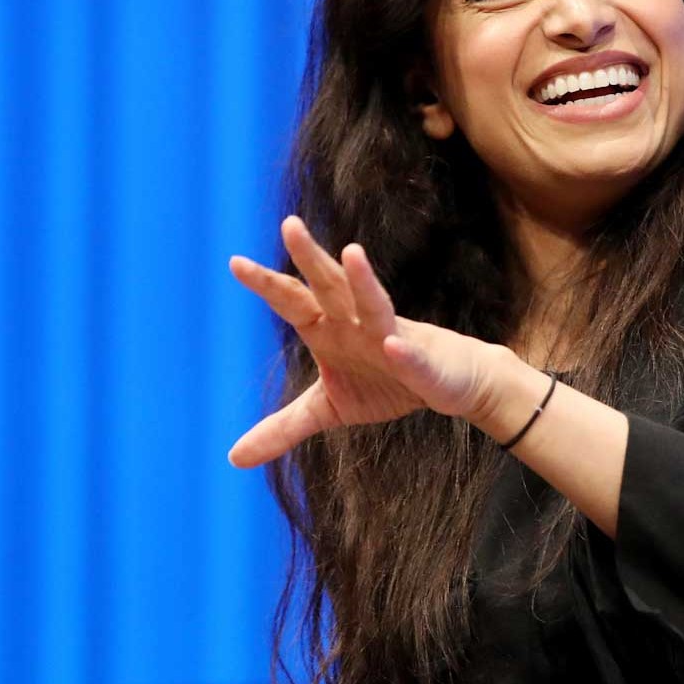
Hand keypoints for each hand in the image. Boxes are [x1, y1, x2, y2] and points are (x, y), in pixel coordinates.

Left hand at [227, 215, 501, 467]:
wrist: (452, 383)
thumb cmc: (387, 382)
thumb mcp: (329, 408)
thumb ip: (282, 427)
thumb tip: (232, 458)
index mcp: (330, 329)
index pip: (294, 300)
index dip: (268, 284)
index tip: (235, 263)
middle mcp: (358, 324)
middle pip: (331, 286)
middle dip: (311, 258)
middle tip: (289, 226)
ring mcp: (393, 338)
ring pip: (376, 305)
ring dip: (364, 281)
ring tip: (352, 252)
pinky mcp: (424, 364)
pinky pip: (412, 357)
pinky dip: (405, 352)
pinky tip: (394, 346)